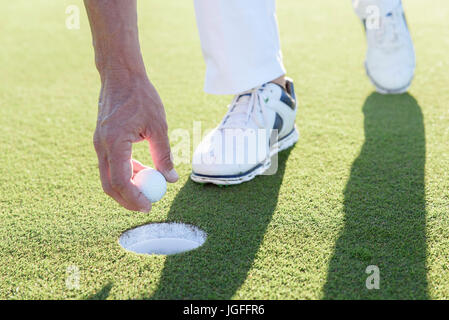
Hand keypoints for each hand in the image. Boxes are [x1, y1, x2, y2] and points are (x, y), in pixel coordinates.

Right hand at [93, 72, 177, 211]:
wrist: (120, 75)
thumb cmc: (141, 96)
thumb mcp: (158, 126)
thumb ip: (164, 154)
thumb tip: (171, 178)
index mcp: (115, 142)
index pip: (120, 180)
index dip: (134, 197)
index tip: (149, 206)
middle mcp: (101, 145)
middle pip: (109, 184)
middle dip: (127, 199)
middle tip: (146, 205)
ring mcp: (98, 143)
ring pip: (108, 176)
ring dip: (127, 186)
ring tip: (149, 185)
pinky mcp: (101, 140)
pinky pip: (110, 165)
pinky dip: (124, 172)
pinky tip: (141, 169)